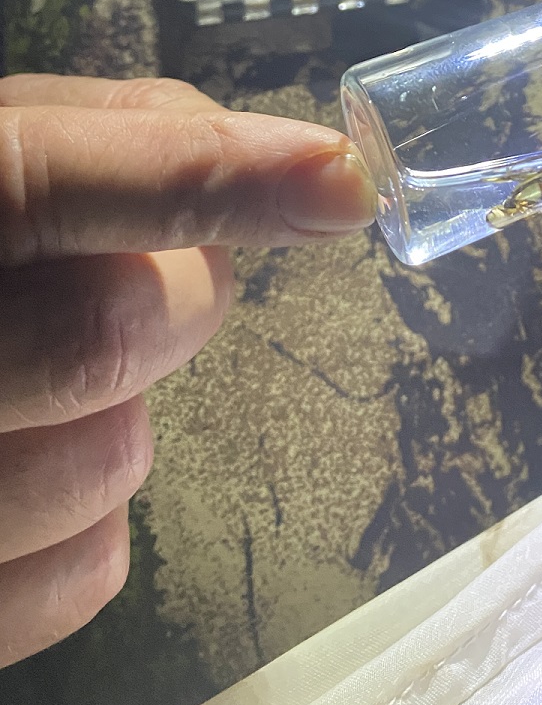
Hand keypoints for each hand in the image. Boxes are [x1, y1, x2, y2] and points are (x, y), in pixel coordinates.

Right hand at [0, 75, 375, 667]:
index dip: (203, 177)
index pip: (44, 183)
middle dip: (182, 294)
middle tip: (160, 270)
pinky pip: (88, 571)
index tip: (338, 180)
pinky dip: (97, 510)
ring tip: (53, 372)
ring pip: (112, 462)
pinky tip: (39, 451)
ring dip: (127, 405)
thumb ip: (109, 133)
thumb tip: (274, 158)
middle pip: (107, 332)